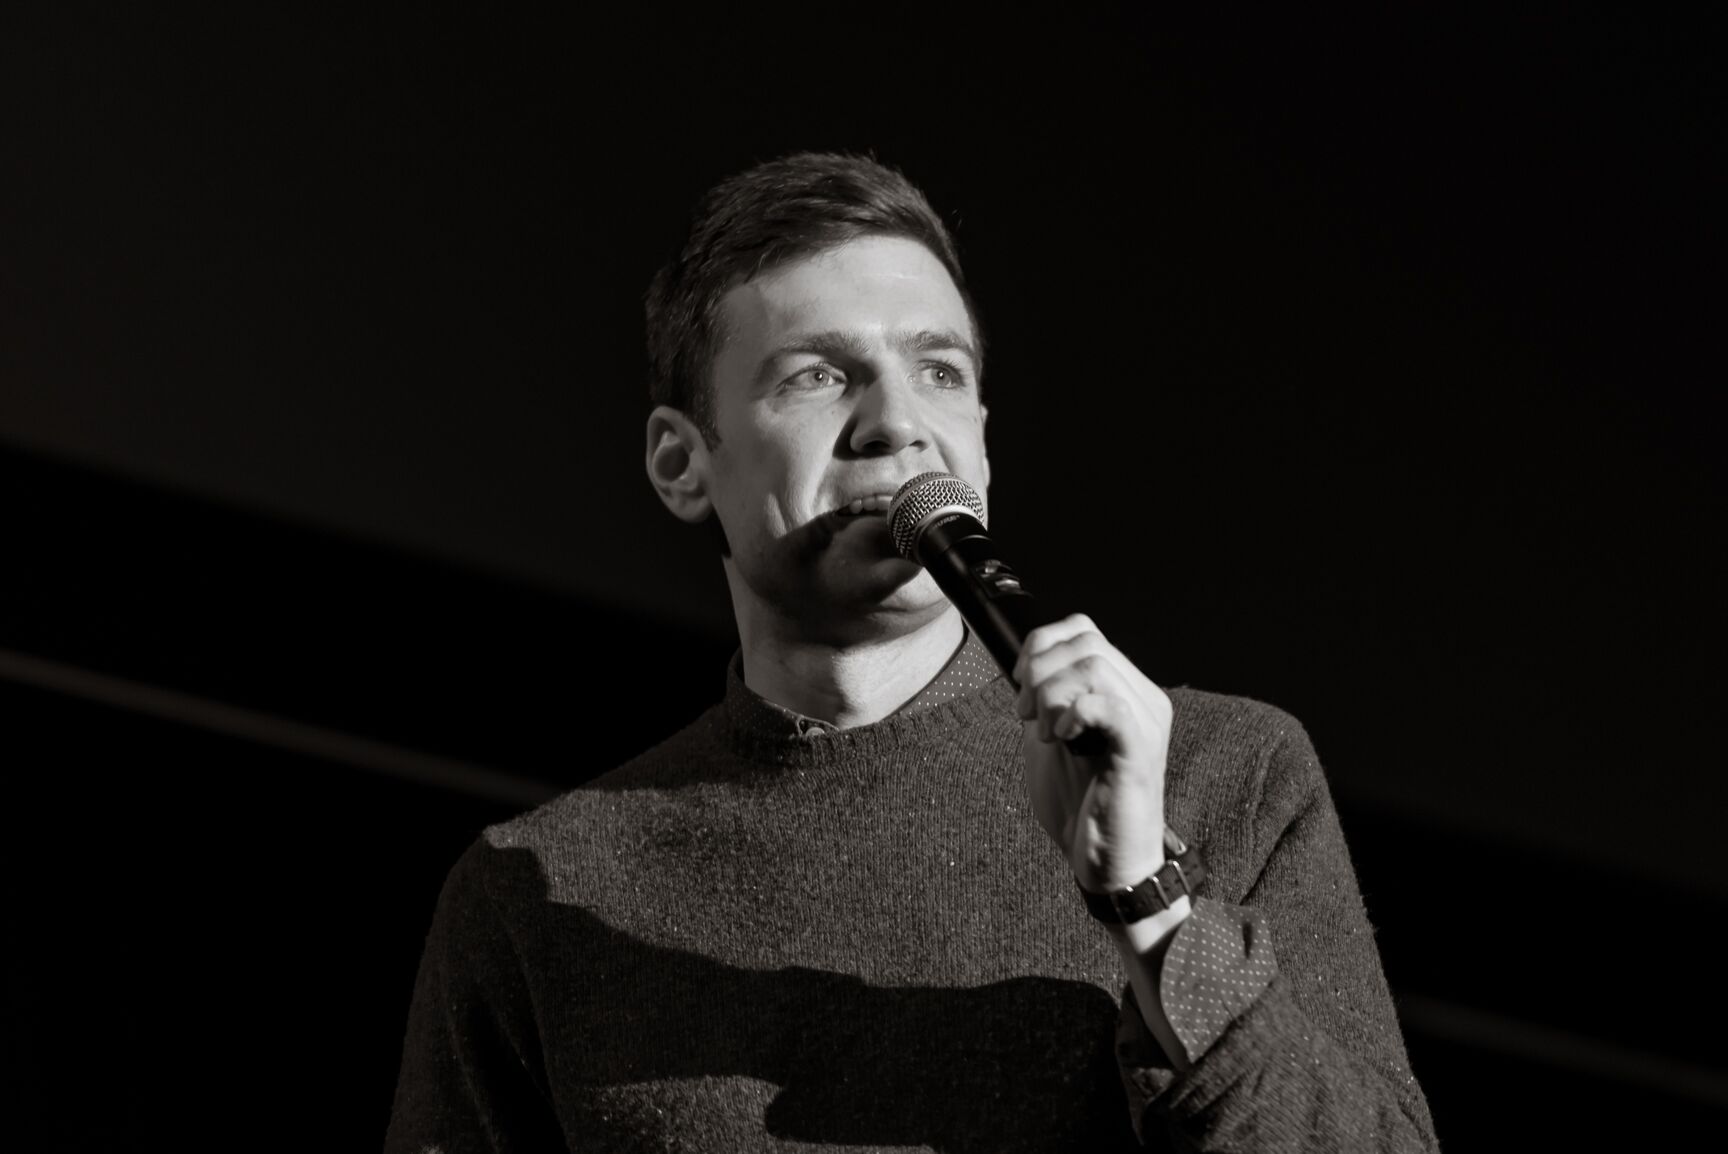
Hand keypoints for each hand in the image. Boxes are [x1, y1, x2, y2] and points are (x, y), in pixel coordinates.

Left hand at [1013, 614, 1172, 894]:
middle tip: (1027, 716)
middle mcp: (1143, 698)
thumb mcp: (1054, 738)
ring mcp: (1145, 722)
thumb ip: (1046, 700)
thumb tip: (1022, 665)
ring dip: (1052, 695)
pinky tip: (1062, 739)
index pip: (1083, 630)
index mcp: (1124, 690)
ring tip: (1045, 735)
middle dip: (1040, 672)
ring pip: (1094, 666)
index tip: (1020, 683)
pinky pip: (1108, 704)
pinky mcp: (1140, 750)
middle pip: (1086, 642)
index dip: (1042, 645)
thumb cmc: (1081, 804)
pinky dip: (1073, 713)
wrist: (1107, 863)